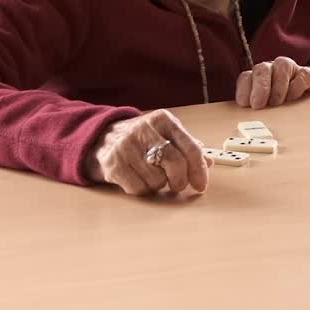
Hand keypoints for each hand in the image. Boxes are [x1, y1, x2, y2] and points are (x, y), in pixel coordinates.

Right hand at [85, 109, 210, 195]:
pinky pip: (139, 189)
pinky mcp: (113, 165)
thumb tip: (209, 162)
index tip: (201, 184)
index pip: (190, 147)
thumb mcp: (164, 133)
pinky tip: (138, 178)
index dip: (199, 170)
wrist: (100, 138)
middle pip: (175, 164)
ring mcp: (126, 147)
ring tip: (152, 175)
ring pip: (157, 180)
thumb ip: (187, 146)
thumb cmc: (140, 139)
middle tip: (178, 185)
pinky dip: (143, 190)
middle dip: (181, 181)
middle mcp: (144, 130)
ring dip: (159, 185)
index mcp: (162, 120)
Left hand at [235, 57, 309, 108]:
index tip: (245, 104)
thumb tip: (246, 124)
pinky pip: (303, 73)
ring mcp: (292, 70)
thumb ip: (256, 115)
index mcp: (258, 80)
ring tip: (277, 103)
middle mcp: (273, 71)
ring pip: (282, 65)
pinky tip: (293, 98)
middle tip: (258, 104)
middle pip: (262, 69)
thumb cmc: (282, 115)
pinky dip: (297, 84)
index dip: (244, 89)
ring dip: (278, 84)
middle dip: (260, 86)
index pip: (246, 78)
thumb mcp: (266, 115)